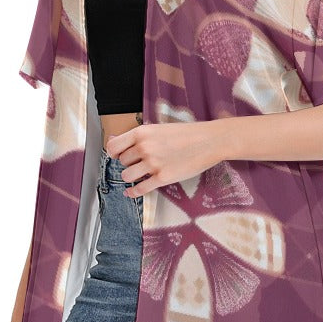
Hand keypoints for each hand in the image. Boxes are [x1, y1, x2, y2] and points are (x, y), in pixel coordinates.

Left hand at [105, 120, 222, 199]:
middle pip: (122, 162)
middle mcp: (144, 147)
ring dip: (131, 176)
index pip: (113, 146)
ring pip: (127, 176)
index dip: (113, 152)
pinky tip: (130, 192)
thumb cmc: (186, 134)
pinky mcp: (162, 178)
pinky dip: (133, 193)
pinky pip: (140, 189)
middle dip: (129, 163)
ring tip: (140, 174)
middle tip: (139, 162)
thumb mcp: (159, 129)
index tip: (117, 155)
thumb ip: (138, 137)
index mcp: (142, 133)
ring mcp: (153, 164)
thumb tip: (114, 139)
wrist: (209, 141)